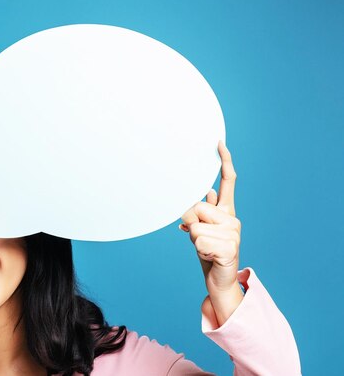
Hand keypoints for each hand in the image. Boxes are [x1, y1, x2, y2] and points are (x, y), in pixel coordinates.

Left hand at [179, 140, 243, 325]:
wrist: (219, 280)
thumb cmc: (208, 252)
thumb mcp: (199, 229)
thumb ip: (200, 212)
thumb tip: (206, 193)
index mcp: (226, 211)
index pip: (228, 182)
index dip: (224, 162)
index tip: (218, 143)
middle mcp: (233, 219)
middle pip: (198, 207)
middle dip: (190, 224)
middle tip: (200, 239)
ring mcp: (233, 233)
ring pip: (195, 227)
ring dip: (194, 240)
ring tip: (205, 249)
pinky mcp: (229, 248)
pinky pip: (199, 242)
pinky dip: (199, 251)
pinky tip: (209, 257)